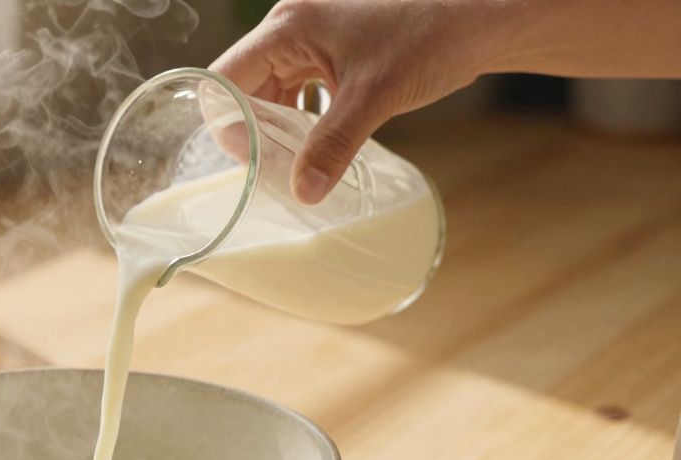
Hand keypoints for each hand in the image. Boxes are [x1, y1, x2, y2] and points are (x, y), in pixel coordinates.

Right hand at [211, 0, 492, 203]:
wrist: (481, 18)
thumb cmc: (430, 38)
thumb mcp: (374, 96)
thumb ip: (333, 145)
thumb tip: (302, 193)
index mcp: (288, 26)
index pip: (226, 78)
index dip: (228, 123)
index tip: (251, 161)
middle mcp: (290, 28)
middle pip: (243, 87)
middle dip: (251, 130)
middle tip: (270, 170)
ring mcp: (310, 39)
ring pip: (269, 91)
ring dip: (275, 127)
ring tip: (290, 163)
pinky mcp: (329, 52)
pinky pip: (296, 89)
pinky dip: (298, 119)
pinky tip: (312, 145)